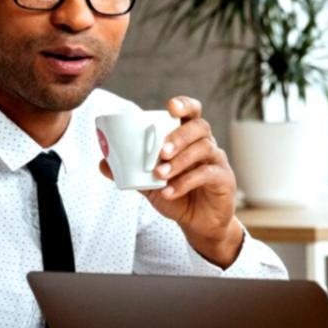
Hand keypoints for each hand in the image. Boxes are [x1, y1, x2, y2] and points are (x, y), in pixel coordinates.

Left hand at [100, 96, 242, 267]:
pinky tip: (169, 191)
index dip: (184, 105)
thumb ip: (130, 172)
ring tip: (160, 174)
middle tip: (160, 152)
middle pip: (200, 127)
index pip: (191, 112)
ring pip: (203, 149)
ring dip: (179, 161)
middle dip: (179, 136)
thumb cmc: (177, 195)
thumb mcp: (150, 184)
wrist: (198, 223)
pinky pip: (207, 174)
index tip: (170, 107)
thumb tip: (103, 163)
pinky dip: (186, 182)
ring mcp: (217, 160)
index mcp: (189, 138)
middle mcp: (206, 144)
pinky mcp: (224, 179)